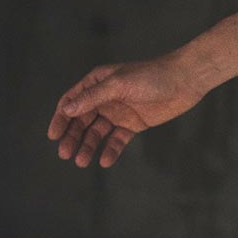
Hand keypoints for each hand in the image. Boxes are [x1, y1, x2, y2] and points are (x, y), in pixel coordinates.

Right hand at [47, 53, 207, 169]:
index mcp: (97, 83)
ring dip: (88, 146)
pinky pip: (118, 139)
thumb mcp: (118, 84)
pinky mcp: (134, 124)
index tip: (53, 135)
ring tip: (81, 162)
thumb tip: (67, 109)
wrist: (184, 82)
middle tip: (65, 154)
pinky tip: (105, 161)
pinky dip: (111, 150)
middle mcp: (105, 98)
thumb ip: (93, 97)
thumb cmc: (151, 76)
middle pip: (82, 120)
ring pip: (97, 132)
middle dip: (72, 137)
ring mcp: (119, 112)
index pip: (71, 102)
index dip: (61, 118)